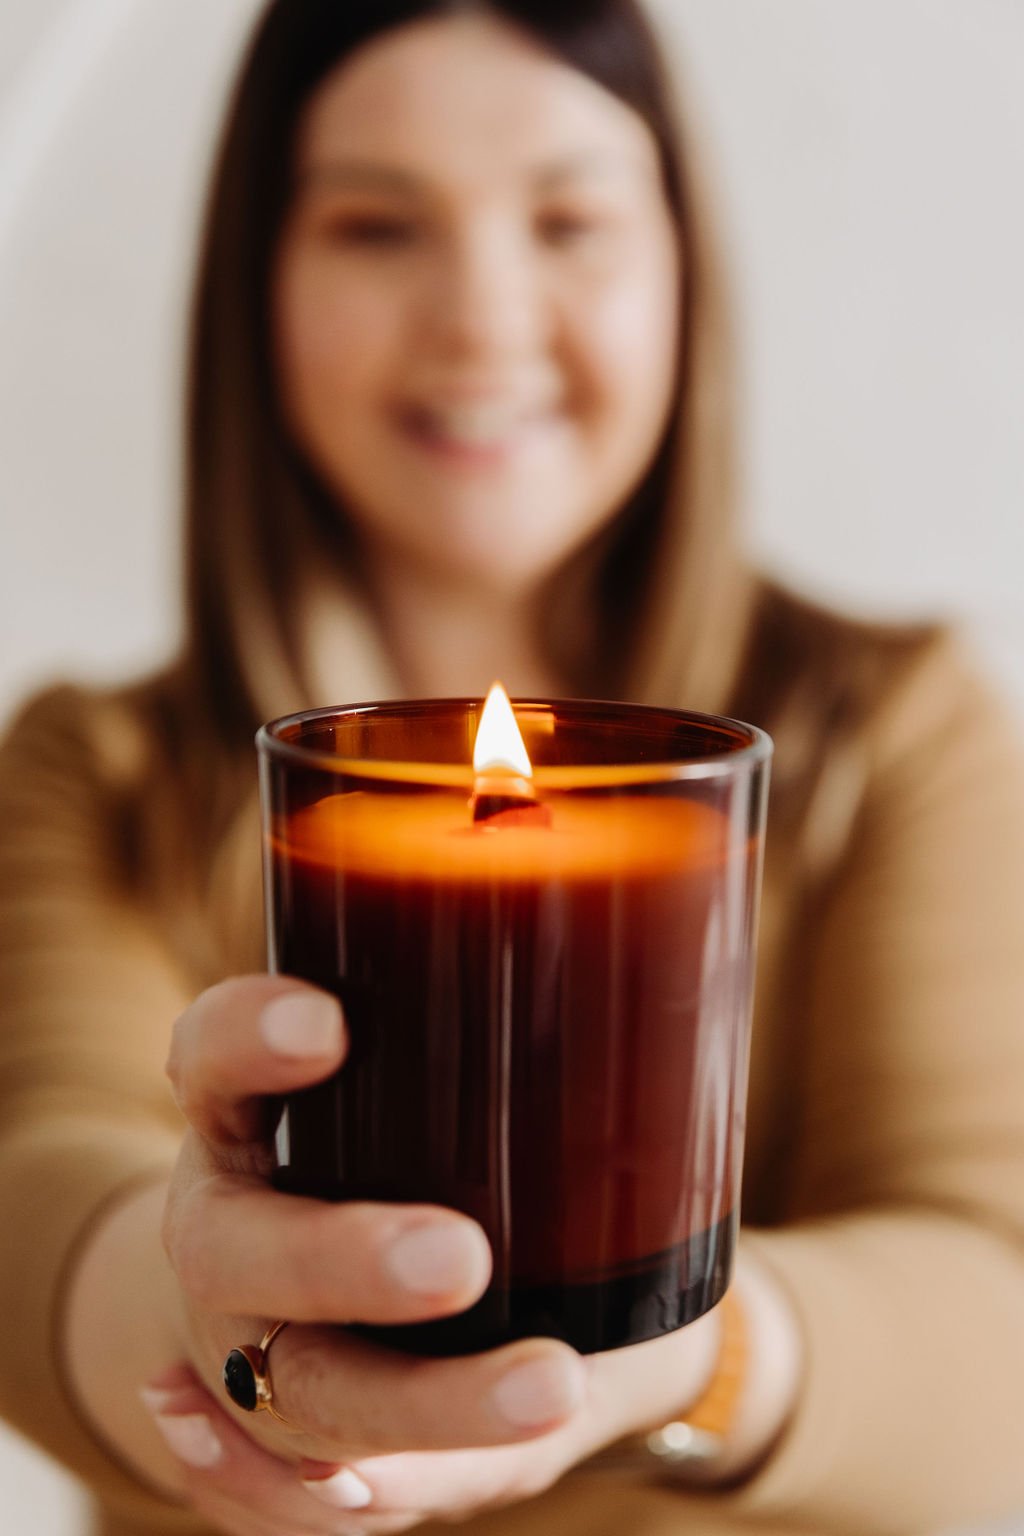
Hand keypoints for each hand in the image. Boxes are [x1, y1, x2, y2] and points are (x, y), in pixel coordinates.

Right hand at [154, 975, 720, 1533]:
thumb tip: (670, 998)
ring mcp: (243, 1343)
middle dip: (342, 1260)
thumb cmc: (466, 1161)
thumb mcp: (486, 1101)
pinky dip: (297, 1501)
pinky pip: (269, 1498)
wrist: (422, 1292)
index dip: (249, 1039)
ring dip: (407, 1402)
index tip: (328, 1026)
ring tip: (547, 1386)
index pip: (214, 1056)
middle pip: (235, 1247)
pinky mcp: (287, 1444)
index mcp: (249, 1116)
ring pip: (291, 1390)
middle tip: (458, 1259)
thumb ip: (545, 1070)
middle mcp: (230, 1225)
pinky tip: (357, 1487)